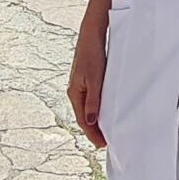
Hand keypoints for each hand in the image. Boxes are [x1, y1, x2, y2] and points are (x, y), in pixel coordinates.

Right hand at [68, 14, 107, 147]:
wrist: (91, 34)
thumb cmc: (92, 55)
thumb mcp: (95, 80)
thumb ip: (93, 101)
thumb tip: (90, 121)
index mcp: (74, 93)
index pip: (82, 120)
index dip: (92, 134)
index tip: (102, 144)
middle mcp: (75, 91)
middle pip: (83, 117)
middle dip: (92, 131)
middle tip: (104, 142)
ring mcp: (79, 86)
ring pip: (86, 109)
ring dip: (94, 121)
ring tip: (104, 131)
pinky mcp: (86, 80)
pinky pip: (89, 101)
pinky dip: (95, 110)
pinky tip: (102, 112)